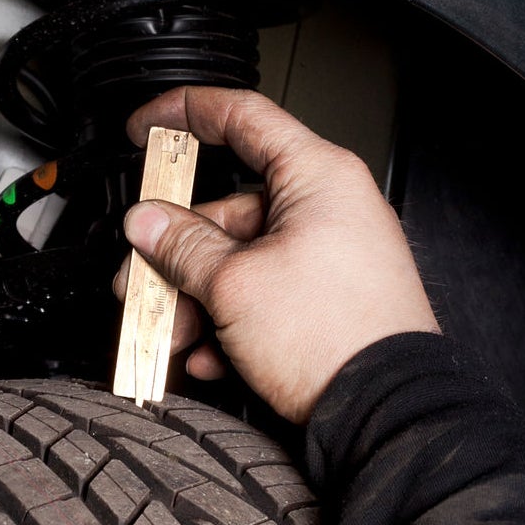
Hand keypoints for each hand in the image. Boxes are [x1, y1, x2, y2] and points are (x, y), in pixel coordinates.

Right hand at [115, 86, 437, 422]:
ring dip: (197, 300)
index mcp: (317, 176)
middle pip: (229, 209)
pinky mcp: (331, 300)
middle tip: (139, 280)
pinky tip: (211, 358)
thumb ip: (181, 245)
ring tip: (173, 337)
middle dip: (175, 253)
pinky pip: (266, 296)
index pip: (241, 117)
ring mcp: (332, 255)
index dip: (185, 112)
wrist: (385, 411)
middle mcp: (329, 207)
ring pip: (241, 261)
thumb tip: (147, 222)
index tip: (147, 127)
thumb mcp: (234, 284)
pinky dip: (231, 324)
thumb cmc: (335, 336)